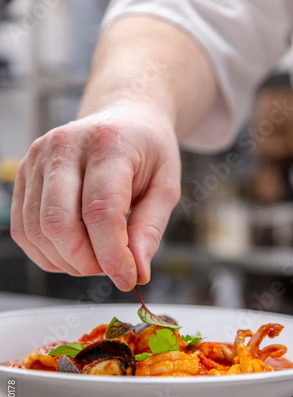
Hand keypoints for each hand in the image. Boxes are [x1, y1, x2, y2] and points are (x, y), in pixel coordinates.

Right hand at [10, 106, 180, 290]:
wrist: (123, 119)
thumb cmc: (146, 150)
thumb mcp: (165, 185)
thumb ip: (150, 229)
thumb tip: (137, 271)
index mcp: (108, 143)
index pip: (100, 210)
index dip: (112, 255)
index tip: (128, 278)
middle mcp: (65, 146)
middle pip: (59, 224)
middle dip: (86, 262)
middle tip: (111, 267)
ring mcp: (38, 159)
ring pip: (37, 232)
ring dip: (67, 261)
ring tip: (96, 258)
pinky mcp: (24, 175)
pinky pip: (23, 230)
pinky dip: (47, 254)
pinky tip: (73, 252)